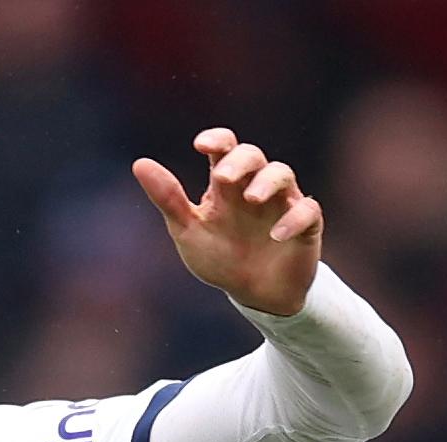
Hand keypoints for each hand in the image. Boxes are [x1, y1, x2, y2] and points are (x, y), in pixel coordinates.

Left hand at [133, 128, 323, 318]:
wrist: (255, 297)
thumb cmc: (221, 259)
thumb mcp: (188, 231)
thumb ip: (168, 199)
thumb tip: (139, 163)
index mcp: (226, 185)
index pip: (225, 147)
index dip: (217, 139)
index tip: (201, 145)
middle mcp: (255, 186)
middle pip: (253, 156)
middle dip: (240, 162)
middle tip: (224, 178)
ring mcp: (283, 204)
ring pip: (283, 174)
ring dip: (268, 182)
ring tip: (252, 200)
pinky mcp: (305, 226)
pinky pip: (307, 211)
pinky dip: (293, 219)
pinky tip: (276, 235)